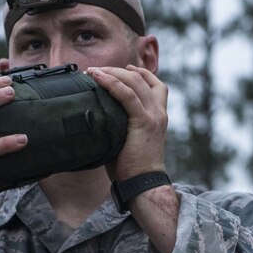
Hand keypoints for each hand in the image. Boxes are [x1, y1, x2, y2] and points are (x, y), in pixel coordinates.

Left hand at [87, 64, 168, 180]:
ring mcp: (153, 115)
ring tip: (93, 72)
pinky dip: (112, 83)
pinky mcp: (144, 121)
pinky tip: (98, 78)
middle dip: (119, 70)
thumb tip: (98, 117)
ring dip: (112, 73)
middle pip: (141, 78)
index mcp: (159, 116)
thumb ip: (122, 124)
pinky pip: (127, 95)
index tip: (123, 68)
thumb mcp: (129, 139)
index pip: (156, 84)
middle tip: (98, 70)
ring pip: (134, 81)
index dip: (140, 73)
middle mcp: (159, 112)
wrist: (144, 183)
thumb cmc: (132, 167)